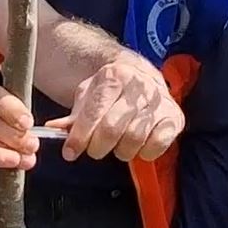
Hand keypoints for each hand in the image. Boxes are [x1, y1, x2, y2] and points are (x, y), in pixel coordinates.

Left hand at [45, 55, 183, 161]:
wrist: (142, 78)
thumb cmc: (111, 91)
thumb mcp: (89, 95)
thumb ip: (73, 115)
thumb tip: (52, 129)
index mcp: (114, 76)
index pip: (94, 112)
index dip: (79, 137)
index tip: (70, 152)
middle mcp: (138, 85)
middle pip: (112, 129)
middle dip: (98, 146)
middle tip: (95, 150)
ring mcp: (159, 101)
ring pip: (134, 139)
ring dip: (121, 151)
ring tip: (117, 146)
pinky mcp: (175, 117)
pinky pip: (157, 145)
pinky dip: (145, 152)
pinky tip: (138, 146)